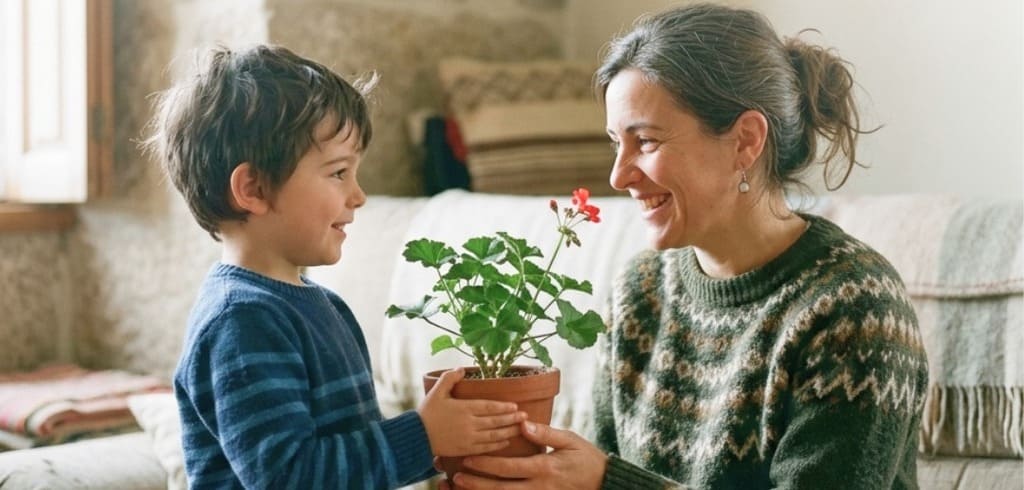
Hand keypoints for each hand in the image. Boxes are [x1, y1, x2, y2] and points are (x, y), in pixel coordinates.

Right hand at [418, 368, 526, 455]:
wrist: (415, 436)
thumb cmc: (426, 413)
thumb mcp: (436, 392)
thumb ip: (449, 378)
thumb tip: (461, 368)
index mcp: (464, 408)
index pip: (489, 407)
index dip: (503, 407)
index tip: (516, 406)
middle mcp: (469, 423)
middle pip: (495, 421)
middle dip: (511, 418)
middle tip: (525, 416)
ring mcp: (468, 438)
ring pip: (493, 435)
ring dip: (509, 431)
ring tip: (520, 428)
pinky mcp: (465, 449)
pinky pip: (485, 447)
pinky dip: (497, 445)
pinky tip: (506, 442)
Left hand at [446, 421, 607, 488]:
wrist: (604, 482)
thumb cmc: (586, 458)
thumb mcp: (570, 440)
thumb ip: (545, 433)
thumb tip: (523, 423)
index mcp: (544, 468)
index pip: (508, 468)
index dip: (485, 465)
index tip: (467, 459)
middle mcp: (539, 486)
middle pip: (501, 488)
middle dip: (477, 484)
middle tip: (456, 478)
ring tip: (463, 489)